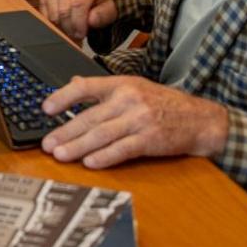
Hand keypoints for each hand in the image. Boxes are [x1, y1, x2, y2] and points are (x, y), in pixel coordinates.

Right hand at [38, 0, 116, 41]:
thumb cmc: (99, 4)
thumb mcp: (109, 10)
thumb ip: (102, 15)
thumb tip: (90, 21)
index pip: (78, 4)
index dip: (79, 22)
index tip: (82, 34)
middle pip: (64, 11)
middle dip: (70, 28)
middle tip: (77, 35)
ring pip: (53, 15)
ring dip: (62, 27)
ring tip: (72, 28)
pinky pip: (45, 16)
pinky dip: (53, 24)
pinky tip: (63, 24)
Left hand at [39, 76, 229, 168]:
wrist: (201, 120)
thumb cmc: (165, 105)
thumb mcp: (135, 87)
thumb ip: (103, 89)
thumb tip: (72, 83)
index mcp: (122, 84)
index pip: (86, 87)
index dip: (63, 97)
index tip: (45, 108)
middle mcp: (129, 100)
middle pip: (90, 117)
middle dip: (65, 132)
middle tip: (46, 143)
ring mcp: (140, 120)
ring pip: (102, 134)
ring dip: (78, 146)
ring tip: (60, 155)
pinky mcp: (151, 139)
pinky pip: (123, 149)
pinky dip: (105, 157)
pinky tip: (90, 163)